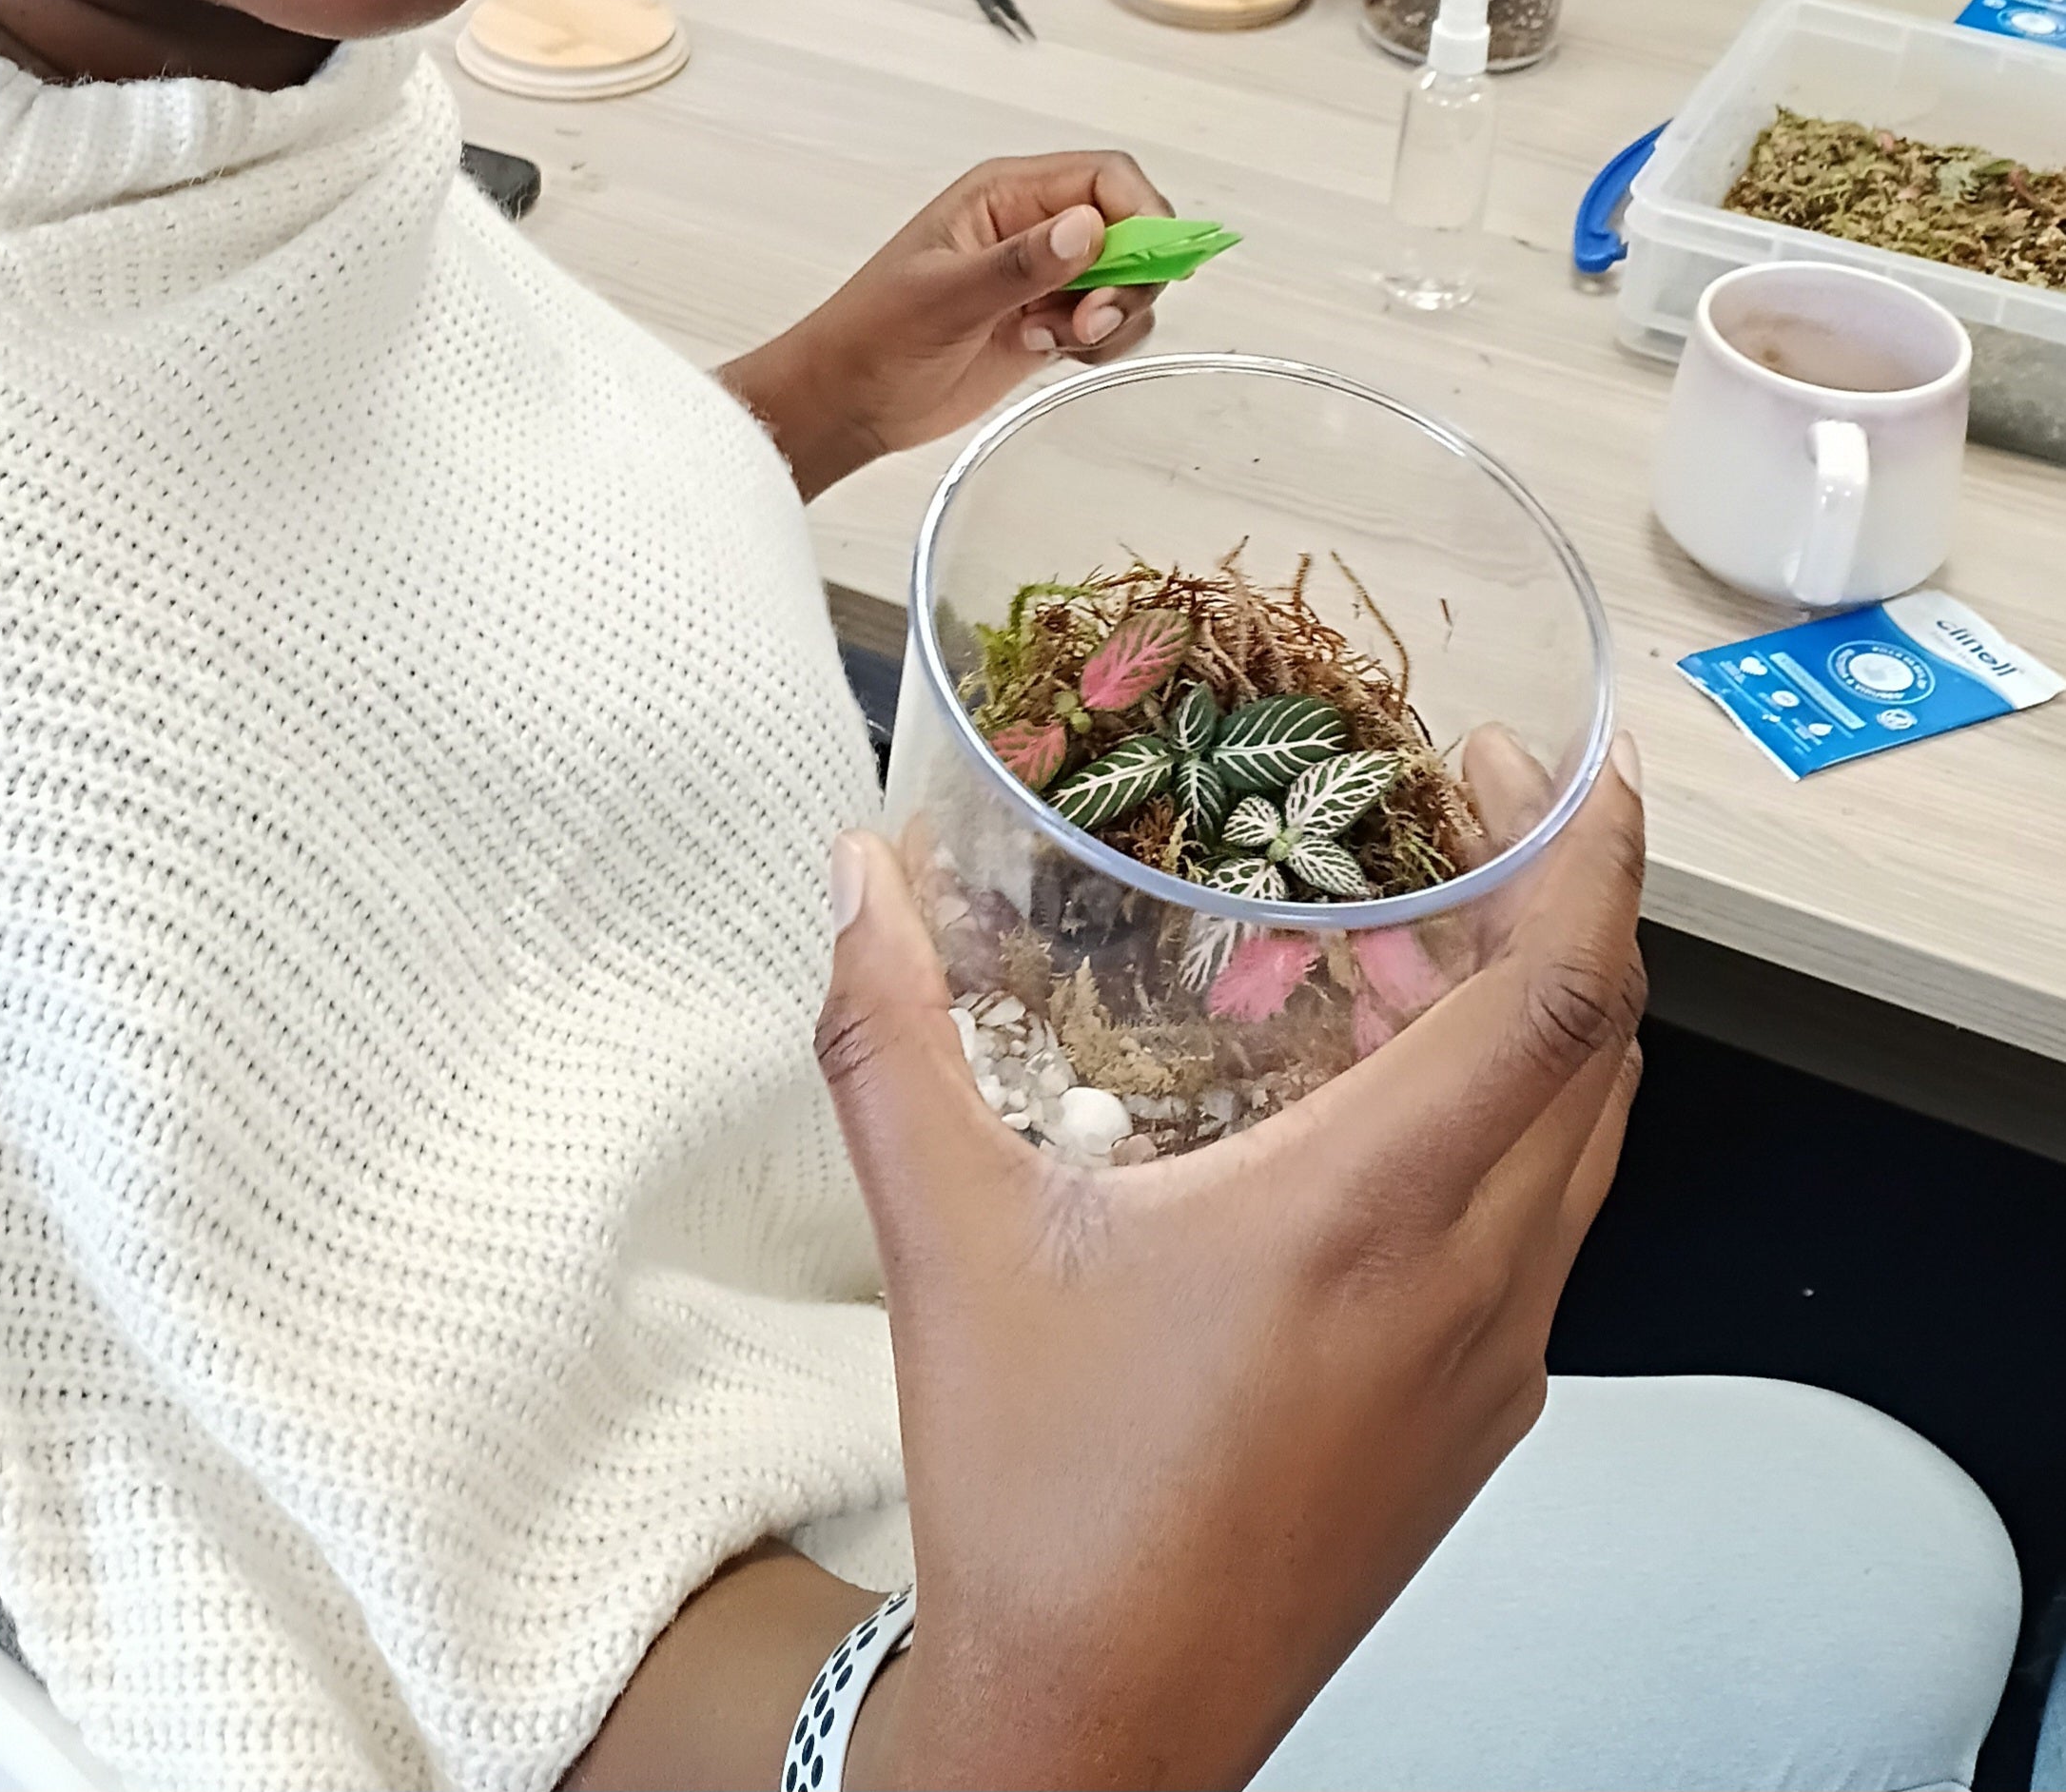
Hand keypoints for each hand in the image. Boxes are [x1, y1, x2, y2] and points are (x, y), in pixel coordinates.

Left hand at [722, 151, 1172, 499]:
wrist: (848, 400)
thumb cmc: (871, 335)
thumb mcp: (944, 295)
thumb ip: (1020, 263)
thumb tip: (1086, 229)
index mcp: (1004, 194)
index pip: (1105, 178)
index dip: (1140, 215)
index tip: (1146, 265)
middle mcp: (1032, 227)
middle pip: (1131, 227)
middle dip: (1131, 277)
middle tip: (1091, 319)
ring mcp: (1044, 276)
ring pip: (1128, 279)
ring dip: (1115, 316)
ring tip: (1057, 338)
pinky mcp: (1049, 320)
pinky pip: (1111, 322)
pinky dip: (1104, 342)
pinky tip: (1052, 352)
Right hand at [826, 737, 1647, 1790]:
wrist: (1095, 1730)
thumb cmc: (1042, 1500)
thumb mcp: (947, 1234)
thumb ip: (891, 1032)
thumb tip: (856, 877)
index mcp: (1366, 1217)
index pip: (1560, 999)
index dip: (1592, 861)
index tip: (1577, 764)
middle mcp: (1468, 1286)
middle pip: (1601, 1052)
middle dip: (1564, 909)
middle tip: (1482, 812)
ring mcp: (1490, 1366)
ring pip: (1582, 1144)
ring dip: (1533, 1021)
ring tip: (1411, 943)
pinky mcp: (1477, 1427)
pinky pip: (1544, 1233)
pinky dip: (1509, 1128)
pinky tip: (1380, 1113)